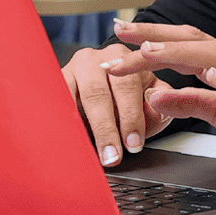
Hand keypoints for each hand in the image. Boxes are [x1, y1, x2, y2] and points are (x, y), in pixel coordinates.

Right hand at [62, 42, 171, 167]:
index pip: (128, 86)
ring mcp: (74, 68)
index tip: (133, 143)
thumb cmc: (131, 97)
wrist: (106, 86)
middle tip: (112, 156)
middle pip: (98, 93)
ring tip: (90, 153)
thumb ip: (158, 107)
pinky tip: (70, 140)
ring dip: (81, 129)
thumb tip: (155, 111)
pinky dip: (62, 121)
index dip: (131, 117)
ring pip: (73, 98)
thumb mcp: (150, 100)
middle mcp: (98, 59)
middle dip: (106, 129)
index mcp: (126, 59)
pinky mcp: (57, 80)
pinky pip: (57, 101)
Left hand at [101, 19, 215, 161]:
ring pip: (213, 54)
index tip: (117, 37)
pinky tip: (210, 75)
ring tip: (152, 50)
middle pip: (189, 40)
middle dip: (153, 34)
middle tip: (120, 31)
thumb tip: (153, 97)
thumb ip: (188, 103)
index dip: (148, 39)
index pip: (178, 46)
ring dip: (181, 50)